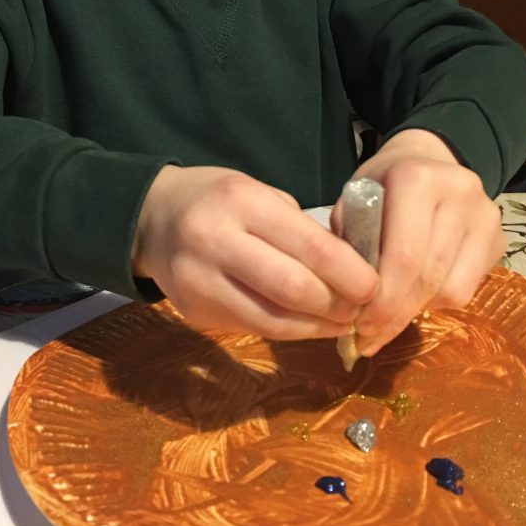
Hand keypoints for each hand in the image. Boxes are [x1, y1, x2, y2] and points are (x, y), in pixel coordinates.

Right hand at [133, 165, 377, 338]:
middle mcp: (215, 242)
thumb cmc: (218, 200)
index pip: (311, 248)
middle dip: (337, 306)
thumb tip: (352, 272)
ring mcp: (199, 282)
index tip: (374, 286)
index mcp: (241, 202)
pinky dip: (288, 330)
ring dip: (316, 327)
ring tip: (340, 322)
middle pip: (294, 290)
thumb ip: (300, 230)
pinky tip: (307, 324)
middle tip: (360, 309)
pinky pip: (253, 327)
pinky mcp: (194, 313)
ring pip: (273, 320)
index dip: (351, 275)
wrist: (151, 218)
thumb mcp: (259, 194)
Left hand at [332, 129, 505, 354]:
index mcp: (416, 179)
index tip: (360, 325)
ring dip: (415, 311)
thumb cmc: (381, 188)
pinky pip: (467, 290)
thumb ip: (349, 245)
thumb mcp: (352, 203)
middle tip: (369, 336)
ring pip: (451, 289)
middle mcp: (460, 192)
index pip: (405, 255)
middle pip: (428, 276)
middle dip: (395, 314)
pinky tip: (416, 295)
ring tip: (388, 318)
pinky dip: (437, 301)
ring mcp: (486, 216)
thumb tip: (348, 304)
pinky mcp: (501, 239)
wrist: (428, 161)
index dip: (382, 299)